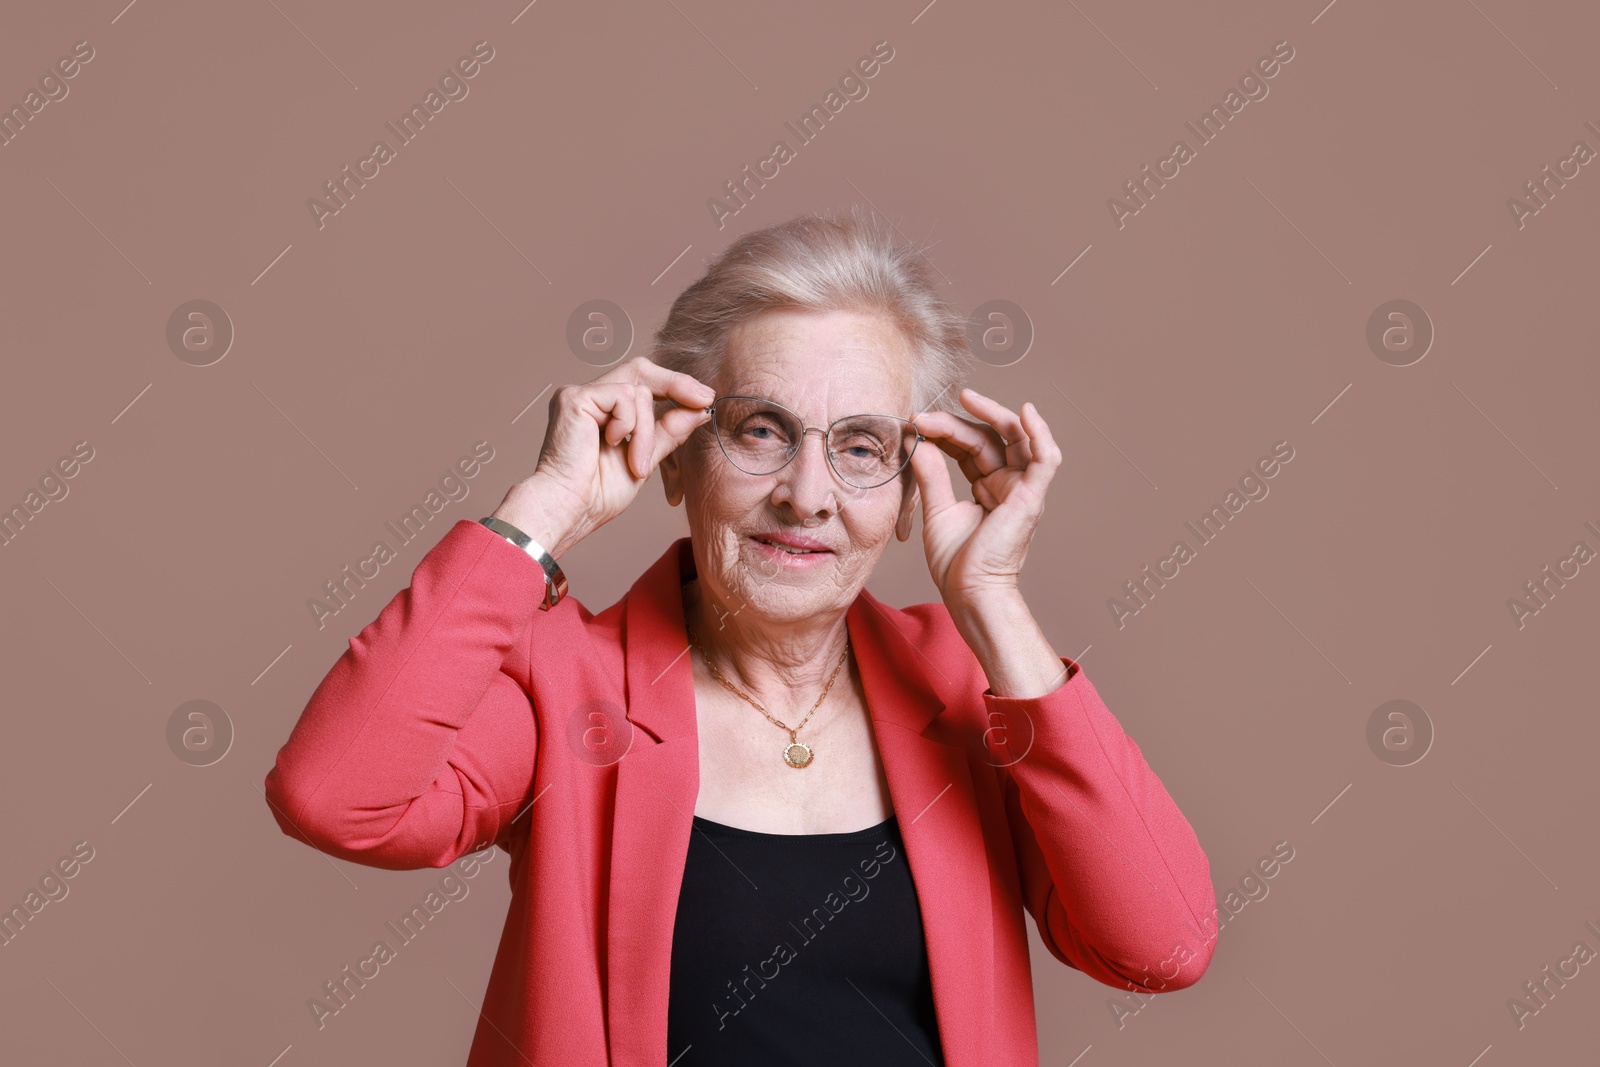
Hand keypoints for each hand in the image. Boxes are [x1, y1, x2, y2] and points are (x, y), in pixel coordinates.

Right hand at [498, 357, 714, 552]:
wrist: (571, 509)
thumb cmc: (597, 494)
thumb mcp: (646, 458)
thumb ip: (668, 432)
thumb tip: (698, 409)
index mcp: (602, 410)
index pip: (642, 382)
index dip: (674, 385)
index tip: (705, 398)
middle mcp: (590, 397)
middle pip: (640, 370)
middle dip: (675, 384)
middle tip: (703, 399)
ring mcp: (580, 394)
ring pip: (638, 392)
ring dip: (648, 431)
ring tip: (637, 464)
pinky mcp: (574, 398)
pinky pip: (623, 397)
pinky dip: (629, 426)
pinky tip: (613, 445)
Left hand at [906, 388, 1062, 612]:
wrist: (968, 592)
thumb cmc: (956, 563)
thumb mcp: (937, 509)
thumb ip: (931, 474)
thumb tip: (918, 441)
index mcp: (988, 487)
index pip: (970, 447)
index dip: (946, 432)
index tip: (917, 423)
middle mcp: (1008, 484)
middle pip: (988, 438)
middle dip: (957, 422)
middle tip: (926, 415)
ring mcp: (1022, 489)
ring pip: (1014, 439)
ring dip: (993, 415)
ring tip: (966, 398)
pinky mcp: (1031, 497)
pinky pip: (1045, 459)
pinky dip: (1040, 434)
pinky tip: (1026, 411)